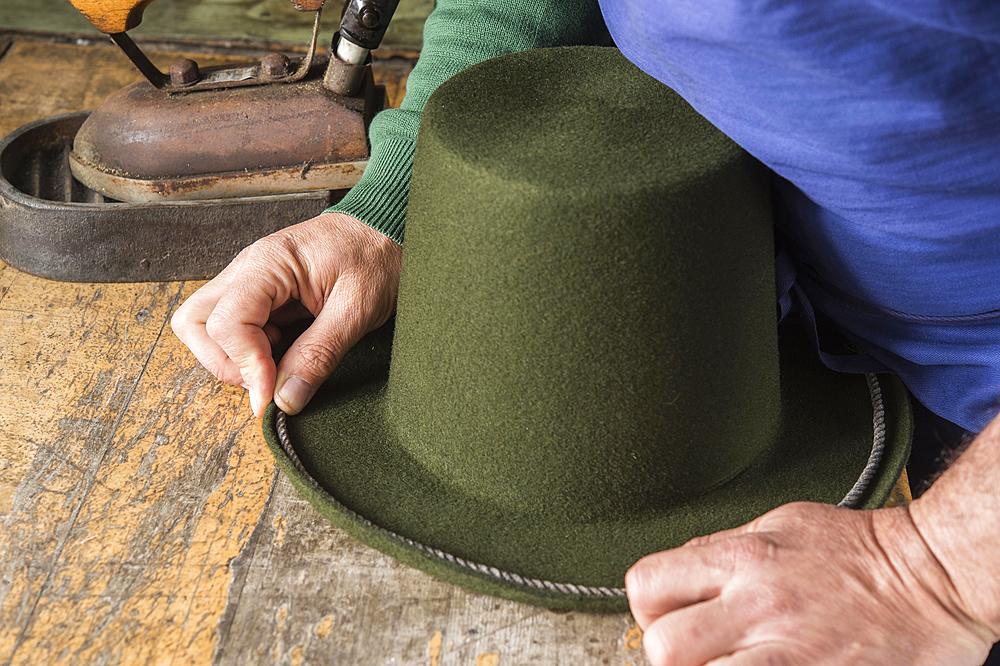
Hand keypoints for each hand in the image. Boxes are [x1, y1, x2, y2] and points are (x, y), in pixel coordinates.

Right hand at [171, 212, 399, 415]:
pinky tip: (286, 350)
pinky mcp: (260, 295)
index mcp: (268, 263)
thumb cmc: (376, 258)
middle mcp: (248, 269)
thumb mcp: (357, 309)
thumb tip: (285, 400)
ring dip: (233, 358)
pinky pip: (233, 328)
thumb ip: (319, 354)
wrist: (389, 230)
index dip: (245, 366)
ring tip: (278, 362)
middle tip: (267, 381)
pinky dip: (250, 350)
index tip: (271, 396)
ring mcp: (250, 282)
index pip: (225, 322)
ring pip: (205, 327)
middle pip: (194, 323)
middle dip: (225, 363)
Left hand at [626, 502, 994, 664]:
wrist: (934, 574)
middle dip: (671, 654)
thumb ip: (726, 549)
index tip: (669, 619)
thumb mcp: (783, 524)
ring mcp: (784, 650)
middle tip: (698, 655)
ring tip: (731, 663)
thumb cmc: (865, 550)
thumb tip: (687, 572)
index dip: (651, 609)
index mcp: (741, 557)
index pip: (647, 584)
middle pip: (664, 645)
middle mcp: (755, 603)